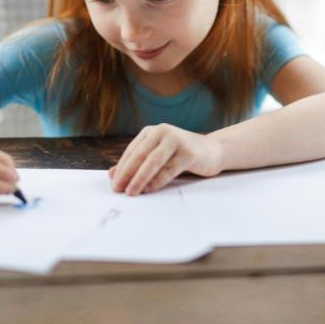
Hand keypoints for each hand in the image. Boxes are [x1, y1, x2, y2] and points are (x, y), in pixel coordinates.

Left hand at [109, 123, 223, 195]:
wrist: (212, 151)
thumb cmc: (181, 155)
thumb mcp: (157, 155)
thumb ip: (136, 163)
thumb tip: (112, 175)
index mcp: (152, 132)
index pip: (132, 151)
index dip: (121, 168)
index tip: (114, 183)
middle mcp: (163, 132)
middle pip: (140, 155)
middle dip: (127, 173)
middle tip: (118, 188)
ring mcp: (176, 140)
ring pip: (153, 162)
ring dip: (140, 178)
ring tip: (131, 192)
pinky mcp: (189, 152)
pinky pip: (169, 169)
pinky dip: (157, 181)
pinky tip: (149, 189)